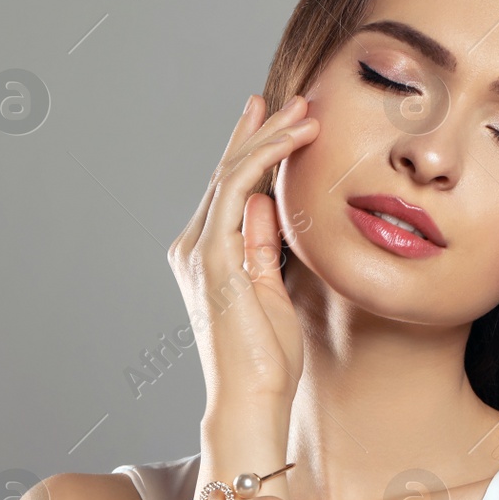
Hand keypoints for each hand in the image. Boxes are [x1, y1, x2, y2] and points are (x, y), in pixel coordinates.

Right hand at [168, 94, 319, 417]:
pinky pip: (238, 189)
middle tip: (293, 99)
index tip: (280, 119)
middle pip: (226, 172)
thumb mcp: (271, 290)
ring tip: (304, 111)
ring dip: (269, 136)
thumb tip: (265, 202)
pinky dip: (265, 158)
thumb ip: (262, 246)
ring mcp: (199, 250)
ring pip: (231, 172)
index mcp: (207, 255)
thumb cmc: (266, 359)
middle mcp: (194, 246)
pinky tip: (293, 139)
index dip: (252, 149)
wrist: (252, 399)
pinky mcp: (212, 256)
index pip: (230, 189)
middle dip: (260, 131)